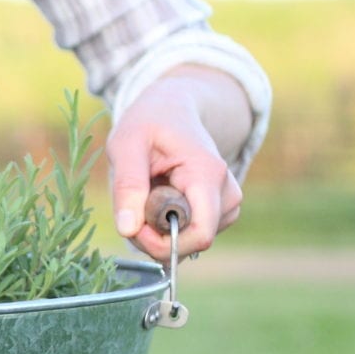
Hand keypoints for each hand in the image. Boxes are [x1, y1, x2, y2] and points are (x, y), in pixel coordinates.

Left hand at [107, 66, 247, 262]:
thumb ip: (126, 185)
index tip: (134, 226)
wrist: (173, 110)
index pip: (200, 234)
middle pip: (193, 242)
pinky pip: (190, 237)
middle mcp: (227, 192)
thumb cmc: (148, 123)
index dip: (164, 243)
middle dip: (155, 237)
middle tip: (132, 206)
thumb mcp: (126, 145)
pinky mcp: (221, 211)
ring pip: (190, 243)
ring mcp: (228, 204)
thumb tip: (127, 230)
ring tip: (148, 194)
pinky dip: (167, 228)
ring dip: (159, 231)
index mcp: (208, 174)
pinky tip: (159, 199)